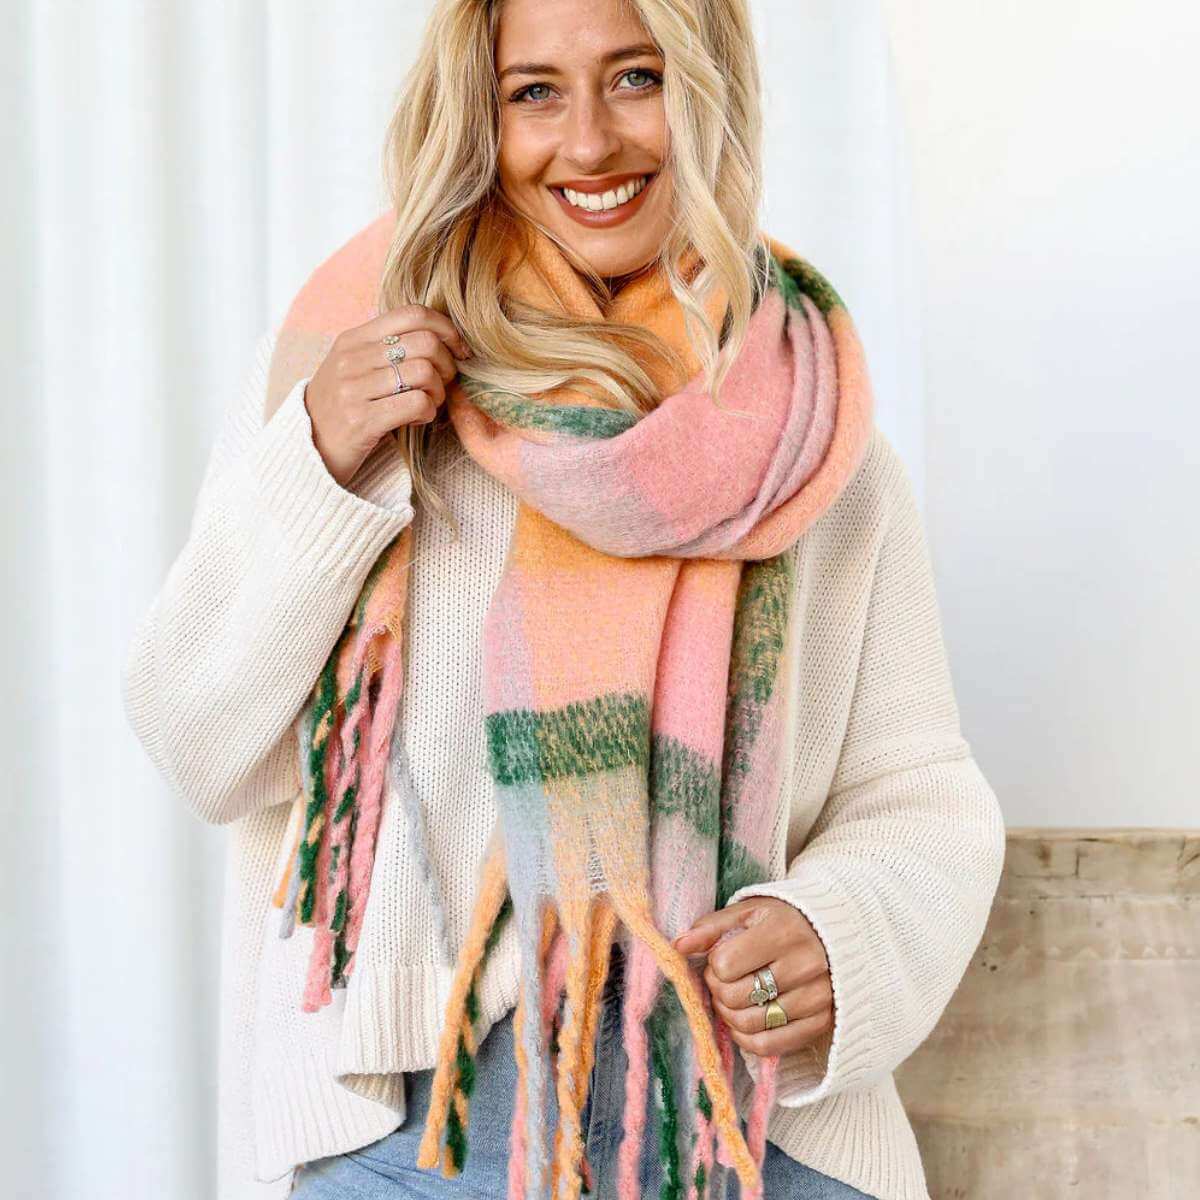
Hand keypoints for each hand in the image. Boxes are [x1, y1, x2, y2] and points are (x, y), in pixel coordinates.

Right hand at [304, 304, 472, 488]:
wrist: (306, 450)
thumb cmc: (341, 408)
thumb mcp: (353, 367)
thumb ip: (385, 348)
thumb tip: (440, 337)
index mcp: (353, 339)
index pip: (412, 314)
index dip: (446, 329)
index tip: (458, 350)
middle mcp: (351, 359)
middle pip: (425, 343)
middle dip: (447, 365)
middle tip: (442, 384)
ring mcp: (354, 389)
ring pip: (424, 373)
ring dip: (438, 392)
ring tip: (427, 404)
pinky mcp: (362, 420)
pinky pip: (416, 404)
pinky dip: (427, 413)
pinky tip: (416, 419)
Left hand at [672, 896, 833, 1058]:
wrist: (833, 936)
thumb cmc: (782, 921)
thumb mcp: (747, 912)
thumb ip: (711, 928)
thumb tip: (678, 946)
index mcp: (783, 931)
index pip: (725, 964)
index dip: (714, 964)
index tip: (722, 958)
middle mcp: (805, 965)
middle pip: (734, 997)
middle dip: (719, 990)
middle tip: (726, 979)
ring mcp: (816, 997)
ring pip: (749, 1024)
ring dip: (730, 1015)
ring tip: (735, 997)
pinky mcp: (820, 1023)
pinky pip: (768, 1046)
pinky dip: (746, 1038)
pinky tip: (745, 1020)